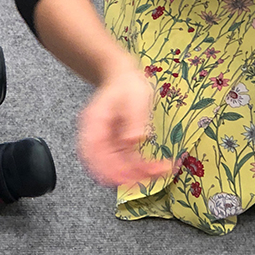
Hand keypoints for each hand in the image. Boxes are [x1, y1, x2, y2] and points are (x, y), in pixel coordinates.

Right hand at [77, 70, 171, 186]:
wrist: (124, 77)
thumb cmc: (127, 84)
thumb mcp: (134, 97)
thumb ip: (133, 119)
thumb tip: (133, 140)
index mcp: (94, 122)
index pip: (94, 152)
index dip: (108, 169)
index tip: (129, 177)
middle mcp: (96, 136)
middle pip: (104, 165)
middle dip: (127, 176)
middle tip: (153, 176)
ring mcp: (106, 142)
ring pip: (117, 168)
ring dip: (137, 174)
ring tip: (160, 172)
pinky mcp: (117, 146)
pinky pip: (126, 162)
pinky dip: (140, 168)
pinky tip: (156, 167)